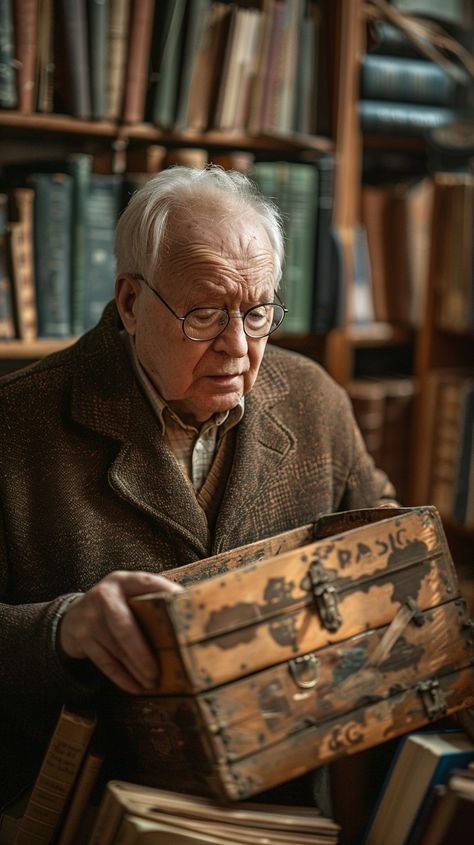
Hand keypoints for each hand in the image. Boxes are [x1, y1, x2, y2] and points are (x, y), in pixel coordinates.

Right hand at [57, 571, 182, 693]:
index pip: (147, 582)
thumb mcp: (128, 594)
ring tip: (153, 682)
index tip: (185, 606)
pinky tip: (136, 687)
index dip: (166, 593)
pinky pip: (105, 663)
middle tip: (159, 671)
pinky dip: (122, 678)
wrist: (73, 618)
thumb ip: (151, 599)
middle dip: (143, 652)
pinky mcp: (82, 639)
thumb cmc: (115, 608)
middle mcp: (104, 596)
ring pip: (117, 649)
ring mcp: (90, 618)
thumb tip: (190, 613)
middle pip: (125, 626)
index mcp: (123, 581)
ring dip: (136, 669)